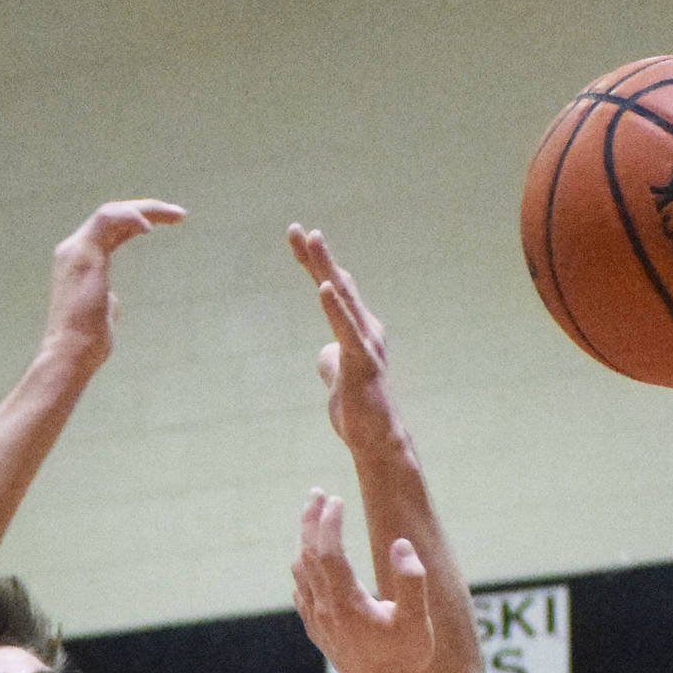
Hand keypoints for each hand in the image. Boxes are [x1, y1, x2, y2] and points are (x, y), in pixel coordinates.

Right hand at [41, 199, 183, 376]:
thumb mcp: (103, 318)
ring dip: (145, 209)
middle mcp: (75, 249)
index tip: (168, 223)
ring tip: (175, 214)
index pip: (111, 229)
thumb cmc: (88, 344)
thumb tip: (113, 301)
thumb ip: (108, 303)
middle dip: (148, 208)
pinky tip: (150, 228)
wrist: (70, 355)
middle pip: (114, 215)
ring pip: (111, 212)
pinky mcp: (83, 254)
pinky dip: (130, 218)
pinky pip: (107, 220)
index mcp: (81, 261)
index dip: (137, 222)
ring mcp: (76, 250)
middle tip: (180, 214)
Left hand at [289, 226, 405, 462]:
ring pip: (344, 298)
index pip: (332, 289)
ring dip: (327, 268)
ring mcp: (366, 344)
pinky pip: (346, 330)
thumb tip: (326, 352)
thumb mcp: (337, 380)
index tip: (294, 238)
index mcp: (357, 331)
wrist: (378, 443)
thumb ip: (331, 361)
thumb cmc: (360, 412)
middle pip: (337, 284)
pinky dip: (335, 308)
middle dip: (316, 256)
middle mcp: (366, 330)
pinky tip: (325, 288)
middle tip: (296, 229)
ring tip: (313, 240)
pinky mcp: (362, 362)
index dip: (313, 265)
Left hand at [291, 490, 432, 672]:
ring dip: (304, 541)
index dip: (329, 522)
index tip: (337, 499)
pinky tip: (310, 562)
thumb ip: (412, 581)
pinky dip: (303, 568)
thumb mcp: (418, 623)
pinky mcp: (319, 631)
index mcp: (347, 604)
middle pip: (307, 555)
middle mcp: (326, 610)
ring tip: (313, 519)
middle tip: (316, 494)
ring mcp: (318, 621)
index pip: (328, 551)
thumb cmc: (405, 662)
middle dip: (310, 521)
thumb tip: (401, 544)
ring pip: (300, 572)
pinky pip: (301, 592)